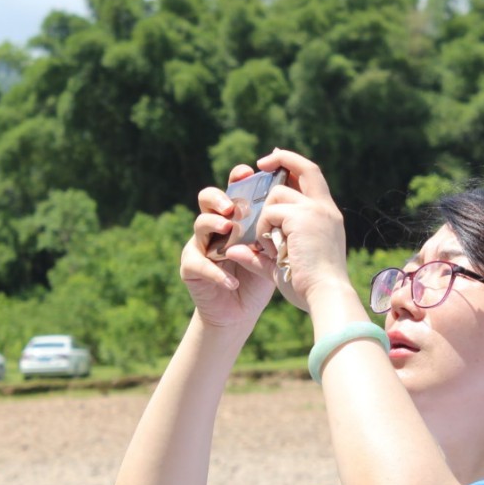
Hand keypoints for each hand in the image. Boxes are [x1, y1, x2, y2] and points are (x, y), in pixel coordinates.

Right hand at [181, 165, 277, 329]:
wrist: (242, 312)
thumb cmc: (259, 277)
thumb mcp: (273, 250)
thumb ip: (278, 227)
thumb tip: (293, 197)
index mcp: (235, 217)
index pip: (233, 188)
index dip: (237, 177)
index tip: (249, 172)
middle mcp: (215, 225)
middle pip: (208, 198)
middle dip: (219, 197)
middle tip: (232, 207)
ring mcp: (200, 244)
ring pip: (199, 224)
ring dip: (214, 225)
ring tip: (229, 232)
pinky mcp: (190, 267)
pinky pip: (198, 263)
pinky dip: (216, 272)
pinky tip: (232, 281)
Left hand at [252, 150, 350, 312]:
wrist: (325, 295)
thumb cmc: (309, 286)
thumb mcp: (285, 263)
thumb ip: (261, 253)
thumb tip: (234, 249)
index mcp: (328, 216)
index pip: (313, 178)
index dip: (294, 164)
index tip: (275, 159)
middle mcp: (325, 208)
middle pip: (305, 168)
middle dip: (281, 159)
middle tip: (260, 164)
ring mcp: (315, 210)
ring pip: (277, 196)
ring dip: (266, 219)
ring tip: (271, 245)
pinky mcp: (301, 217)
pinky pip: (269, 214)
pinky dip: (264, 231)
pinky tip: (272, 251)